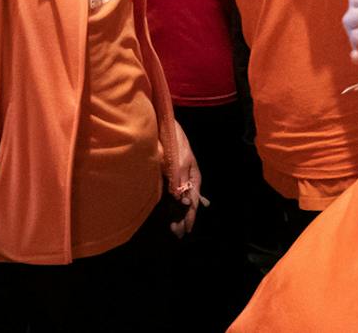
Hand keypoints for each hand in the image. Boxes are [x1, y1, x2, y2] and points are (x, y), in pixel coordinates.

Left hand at [162, 116, 201, 236]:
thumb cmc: (176, 141)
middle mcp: (186, 178)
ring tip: (173, 227)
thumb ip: (180, 181)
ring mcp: (177, 176)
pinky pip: (171, 193)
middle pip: (187, 202)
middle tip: (178, 233)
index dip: (190, 216)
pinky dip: (171, 204)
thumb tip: (182, 202)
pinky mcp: (167, 174)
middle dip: (184, 218)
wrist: (164, 124)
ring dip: (177, 213)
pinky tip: (169, 210)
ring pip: (179, 199)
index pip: (193, 201)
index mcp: (193, 176)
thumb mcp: (181, 160)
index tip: (186, 230)